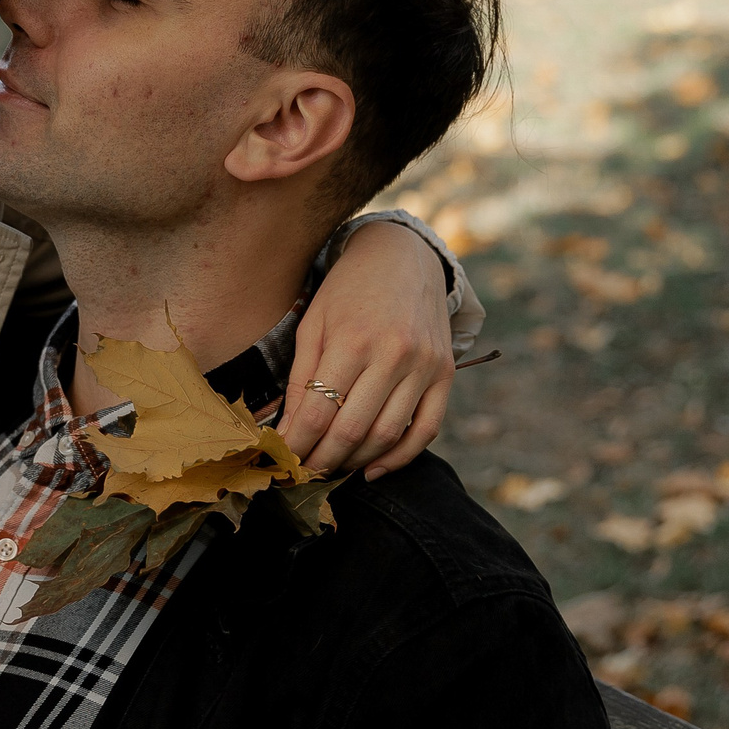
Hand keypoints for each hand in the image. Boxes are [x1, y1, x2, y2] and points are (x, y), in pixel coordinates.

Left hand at [280, 220, 455, 479]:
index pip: (318, 413)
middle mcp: (393, 355)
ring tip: (331, 468)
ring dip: (354, 462)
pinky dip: (400, 458)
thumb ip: (300, 379)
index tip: (282, 461)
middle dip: (321, 460)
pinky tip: (373, 469)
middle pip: (351, 432)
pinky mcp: (446, 373)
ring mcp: (424, 366)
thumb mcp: (313, 324)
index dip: (296, 445)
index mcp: (352, 341)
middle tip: (303, 472)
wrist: (404, 257)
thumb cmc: (348, 290)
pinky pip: (426, 430)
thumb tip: (286, 432)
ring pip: (386, 436)